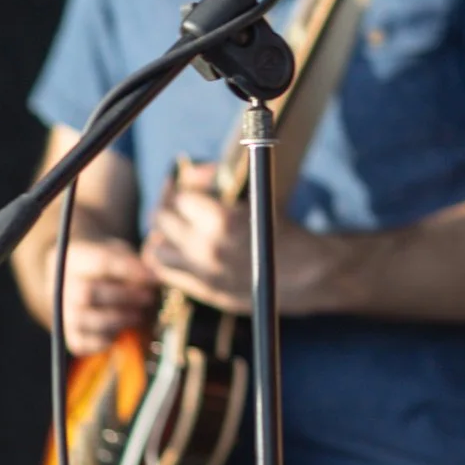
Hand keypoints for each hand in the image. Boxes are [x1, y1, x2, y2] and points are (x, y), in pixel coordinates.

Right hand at [57, 237, 157, 355]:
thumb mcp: (121, 252)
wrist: (86, 279)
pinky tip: (122, 332)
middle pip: (88, 293)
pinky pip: (82, 343)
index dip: (129, 270)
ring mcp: (61, 312)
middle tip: (149, 297)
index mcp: (73, 257)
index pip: (100, 262)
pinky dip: (104, 340)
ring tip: (140, 315)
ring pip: (84, 319)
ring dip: (118, 319)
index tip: (154, 276)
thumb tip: (158, 273)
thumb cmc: (110, 265)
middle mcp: (59, 285)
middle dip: (124, 297)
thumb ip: (136, 261)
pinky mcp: (68, 335)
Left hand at [143, 163, 344, 313]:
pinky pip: (168, 274)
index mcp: (222, 222)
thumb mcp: (254, 198)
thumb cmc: (284, 230)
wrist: (308, 274)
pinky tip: (180, 250)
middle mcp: (207, 250)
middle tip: (178, 202)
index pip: (180, 199)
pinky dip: (168, 259)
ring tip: (174, 227)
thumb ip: (218, 185)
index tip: (189, 185)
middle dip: (169, 207)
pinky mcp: (205, 292)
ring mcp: (203, 274)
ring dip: (161, 235)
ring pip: (156, 252)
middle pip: (163, 222)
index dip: (185, 188)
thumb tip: (190, 173)